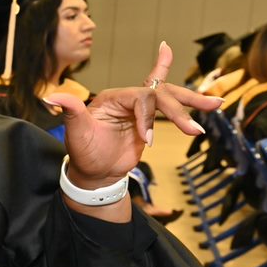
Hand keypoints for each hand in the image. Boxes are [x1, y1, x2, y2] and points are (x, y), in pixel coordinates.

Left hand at [47, 42, 220, 187]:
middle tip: (194, 130)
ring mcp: (139, 108)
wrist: (95, 174)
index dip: (148, 117)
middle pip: (159, 95)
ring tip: (216, 104)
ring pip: (169, 96)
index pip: (139, 98)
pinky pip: (167, 102)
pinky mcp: (149, 119)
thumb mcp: (76, 134)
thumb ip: (70, 112)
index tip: (147, 140)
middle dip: (178, 110)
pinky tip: (204, 92)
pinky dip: (185, 97)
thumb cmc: (84, 155)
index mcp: (111, 98)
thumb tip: (50, 96)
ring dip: (192, 101)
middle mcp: (126, 98)